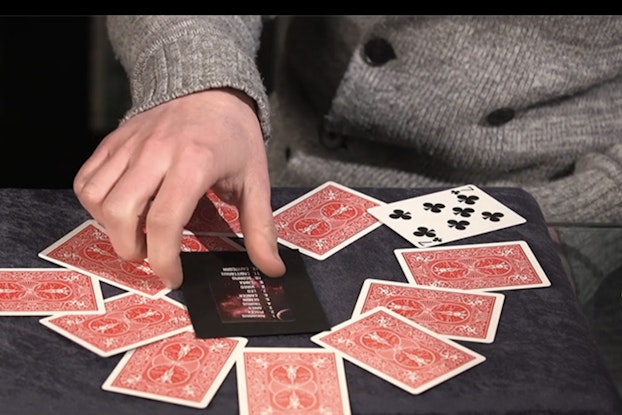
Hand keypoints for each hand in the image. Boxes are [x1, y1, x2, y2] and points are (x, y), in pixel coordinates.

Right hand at [74, 88, 285, 287]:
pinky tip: (119, 209)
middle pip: (121, 213)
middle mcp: (156, 152)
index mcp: (194, 163)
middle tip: (150, 255)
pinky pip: (86, 179)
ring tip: (135, 232)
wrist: (211, 89)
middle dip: (131, 249)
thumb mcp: (255, 181)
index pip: (164, 222)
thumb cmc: (234, 136)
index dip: (164, 260)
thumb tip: (272, 268)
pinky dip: (95, 203)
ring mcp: (130, 145)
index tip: (173, 277)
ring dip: (110, 227)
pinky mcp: (113, 141)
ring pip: (97, 197)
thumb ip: (261, 228)